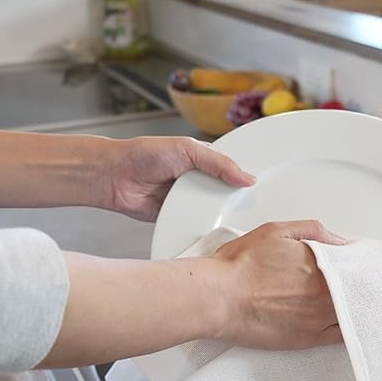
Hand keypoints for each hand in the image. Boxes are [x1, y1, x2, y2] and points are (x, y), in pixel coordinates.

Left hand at [106, 136, 255, 220]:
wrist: (116, 177)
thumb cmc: (145, 155)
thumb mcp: (188, 150)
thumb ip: (219, 163)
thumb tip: (247, 178)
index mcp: (203, 161)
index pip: (232, 170)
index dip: (246, 178)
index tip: (265, 187)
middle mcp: (198, 181)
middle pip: (225, 194)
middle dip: (236, 201)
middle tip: (255, 209)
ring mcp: (188, 200)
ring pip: (212, 211)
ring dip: (220, 215)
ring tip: (239, 222)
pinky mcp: (178, 217)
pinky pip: (195, 224)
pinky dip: (202, 226)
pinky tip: (215, 230)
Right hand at [212, 221, 345, 349]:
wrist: (219, 298)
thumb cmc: (240, 265)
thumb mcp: (275, 232)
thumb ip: (312, 230)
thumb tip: (340, 240)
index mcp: (320, 264)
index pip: (353, 263)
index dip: (356, 262)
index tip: (356, 262)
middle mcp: (324, 293)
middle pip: (356, 289)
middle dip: (358, 284)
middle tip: (358, 281)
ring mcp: (318, 319)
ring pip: (353, 314)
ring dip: (357, 307)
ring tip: (353, 302)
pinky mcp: (308, 340)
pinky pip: (341, 338)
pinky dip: (349, 330)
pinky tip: (349, 324)